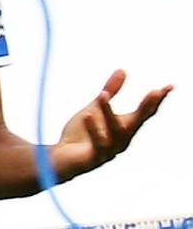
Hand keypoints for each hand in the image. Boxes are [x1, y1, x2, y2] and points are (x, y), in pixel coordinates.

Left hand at [54, 70, 170, 180]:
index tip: (169, 86)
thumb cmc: (80, 135)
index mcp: (125, 127)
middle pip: (138, 122)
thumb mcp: (95, 108)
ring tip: (101, 94)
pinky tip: (87, 115)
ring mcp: (110, 151)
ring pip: (116, 131)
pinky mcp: (95, 159)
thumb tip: (122, 70)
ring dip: (109, 113)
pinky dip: (93, 130)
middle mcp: (122, 140)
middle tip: (155, 91)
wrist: (59, 159)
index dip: (157, 100)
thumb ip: (109, 92)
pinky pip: (98, 144)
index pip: (145, 113)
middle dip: (147, 107)